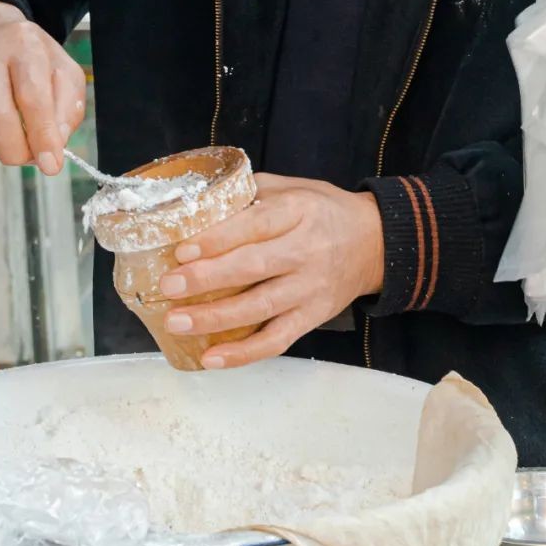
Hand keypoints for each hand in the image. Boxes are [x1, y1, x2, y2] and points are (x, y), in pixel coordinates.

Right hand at [0, 1, 85, 175]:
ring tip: (6, 134)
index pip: (32, 98)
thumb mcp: (63, 74)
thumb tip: (54, 145)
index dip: (42, 137)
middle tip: (27, 156)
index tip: (50, 164)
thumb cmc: (27, 59)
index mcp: (23, 43)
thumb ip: (68, 110)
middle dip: (16, 151)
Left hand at [157, 173, 384, 368]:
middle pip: (254, 268)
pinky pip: (276, 341)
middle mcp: (306, 251)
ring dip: (215, 319)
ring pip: (260, 308)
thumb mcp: (292, 187)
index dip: (218, 239)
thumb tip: (198, 204)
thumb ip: (250, 193)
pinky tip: (211, 357)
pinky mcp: (312, 317)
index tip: (183, 251)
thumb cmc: (323, 211)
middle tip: (169, 286)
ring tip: (177, 322)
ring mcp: (310, 289)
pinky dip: (243, 353)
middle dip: (207, 279)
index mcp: (298, 212)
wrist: (376, 243)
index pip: (255, 226)